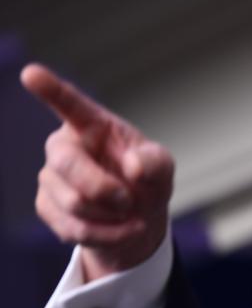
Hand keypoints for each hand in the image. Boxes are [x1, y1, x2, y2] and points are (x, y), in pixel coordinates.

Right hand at [21, 64, 173, 280]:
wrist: (137, 218)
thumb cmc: (147, 181)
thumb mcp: (162, 168)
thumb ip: (155, 162)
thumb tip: (132, 168)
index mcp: (93, 125)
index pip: (70, 103)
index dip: (50, 89)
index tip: (31, 73)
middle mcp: (65, 146)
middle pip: (66, 163)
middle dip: (103, 188)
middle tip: (130, 200)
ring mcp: (50, 177)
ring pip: (72, 202)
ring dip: (111, 215)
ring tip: (130, 214)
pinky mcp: (47, 207)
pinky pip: (73, 227)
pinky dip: (107, 234)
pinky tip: (123, 229)